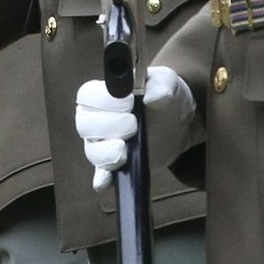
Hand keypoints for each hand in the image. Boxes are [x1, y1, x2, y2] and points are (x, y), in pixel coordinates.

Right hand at [76, 67, 192, 188]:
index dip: (103, 100)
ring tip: (125, 149)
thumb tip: (150, 97)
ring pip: (92, 151)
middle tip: (133, 124)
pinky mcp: (115, 167)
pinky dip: (102, 178)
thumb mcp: (167, 82)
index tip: (129, 102)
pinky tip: (106, 181)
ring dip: (107, 152)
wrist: (178, 123)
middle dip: (108, 125)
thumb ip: (161, 84)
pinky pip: (102, 175)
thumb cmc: (164, 96)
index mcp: (102, 94)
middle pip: (85, 125)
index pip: (87, 96)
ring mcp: (103, 145)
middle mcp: (96, 120)